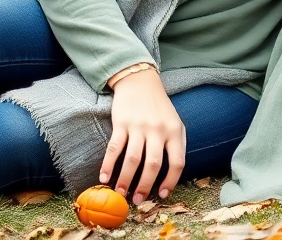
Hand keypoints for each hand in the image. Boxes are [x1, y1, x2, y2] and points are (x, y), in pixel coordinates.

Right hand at [100, 69, 184, 204]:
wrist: (141, 81)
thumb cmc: (158, 106)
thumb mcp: (174, 122)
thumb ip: (175, 144)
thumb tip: (169, 176)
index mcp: (175, 130)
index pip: (177, 161)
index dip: (171, 181)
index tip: (162, 195)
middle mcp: (159, 129)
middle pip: (153, 165)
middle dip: (144, 186)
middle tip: (137, 200)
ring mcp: (140, 126)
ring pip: (133, 160)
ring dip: (125, 180)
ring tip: (120, 193)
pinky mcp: (122, 123)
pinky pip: (115, 148)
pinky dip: (108, 165)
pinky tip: (104, 178)